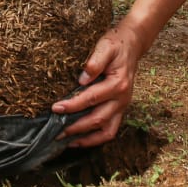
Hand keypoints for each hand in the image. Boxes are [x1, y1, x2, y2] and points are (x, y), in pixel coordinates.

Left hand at [51, 25, 142, 147]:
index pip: (91, 98)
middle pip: (97, 119)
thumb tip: (83, 78)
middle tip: (56, 130)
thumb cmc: (116, 45)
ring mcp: (122, 107)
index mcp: (118, 84)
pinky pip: (109, 130)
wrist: (132, 45)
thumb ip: (95, 61)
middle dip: (75, 127)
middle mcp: (122, 99)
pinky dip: (95, 138)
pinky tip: (79, 139)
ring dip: (86, 139)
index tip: (55, 108)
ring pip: (106, 131)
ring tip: (67, 141)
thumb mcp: (106, 46)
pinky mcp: (120, 110)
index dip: (72, 105)